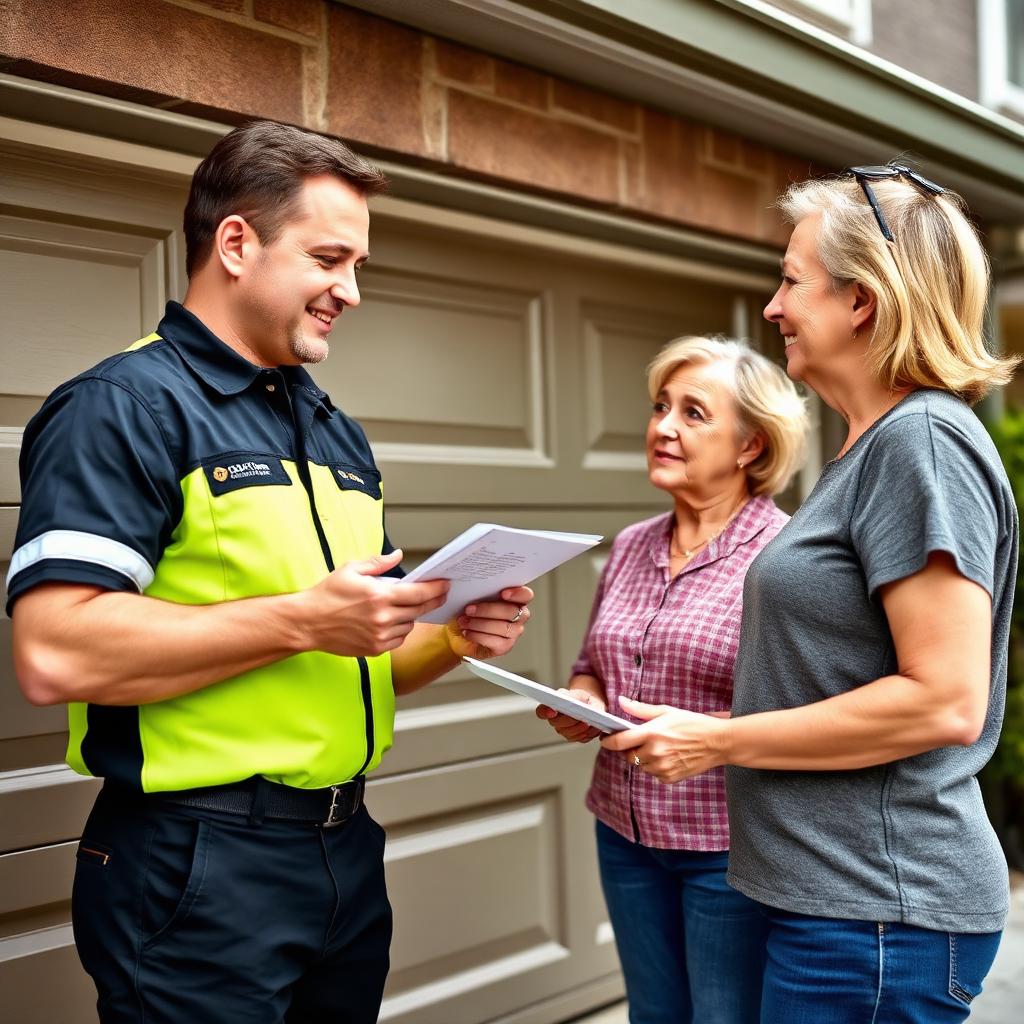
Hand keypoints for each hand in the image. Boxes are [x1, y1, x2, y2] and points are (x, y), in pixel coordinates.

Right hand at [301, 550, 449, 657]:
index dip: (436, 588)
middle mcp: (383, 617)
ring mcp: (380, 635)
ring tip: (404, 606)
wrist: (307, 623)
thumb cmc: (327, 594)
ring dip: (411, 615)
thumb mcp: (351, 569)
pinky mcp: (375, 649)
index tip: (445, 584)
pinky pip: (399, 639)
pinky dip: (400, 630)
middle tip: (440, 593)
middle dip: (433, 600)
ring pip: (409, 625)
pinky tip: (392, 621)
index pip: (419, 593)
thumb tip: (399, 555)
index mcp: (379, 595)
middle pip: (419, 609)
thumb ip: (378, 562)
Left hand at [445, 586, 533, 659]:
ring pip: (503, 627)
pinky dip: (478, 636)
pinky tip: (468, 632)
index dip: (518, 593)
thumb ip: (466, 586)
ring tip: (464, 621)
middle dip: (488, 610)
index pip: (526, 595)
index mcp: (513, 600)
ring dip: (480, 624)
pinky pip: (495, 641)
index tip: (503, 593)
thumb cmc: (467, 614)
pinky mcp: (504, 646)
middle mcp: (517, 616)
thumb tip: (454, 580)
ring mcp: (513, 633)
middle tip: (470, 609)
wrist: (457, 634)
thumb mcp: (468, 597)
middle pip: (513, 611)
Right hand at [536, 688, 604, 742]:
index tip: (553, 711)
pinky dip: (588, 733)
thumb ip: (573, 697)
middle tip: (580, 718)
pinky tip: (594, 727)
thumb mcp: (577, 693)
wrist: (591, 704)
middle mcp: (555, 721)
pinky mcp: (575, 737)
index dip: (545, 712)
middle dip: (569, 721)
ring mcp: (564, 731)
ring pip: (569, 734)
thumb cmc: (581, 698)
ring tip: (589, 724)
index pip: (541, 712)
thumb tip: (572, 703)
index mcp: (551, 708)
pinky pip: (580, 738)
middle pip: (558, 725)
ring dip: (580, 729)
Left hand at [600, 696, 729, 782]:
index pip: (619, 742)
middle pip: (628, 755)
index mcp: (651, 734)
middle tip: (642, 740)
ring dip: (643, 758)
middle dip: (630, 748)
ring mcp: (662, 768)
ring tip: (660, 747)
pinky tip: (669, 757)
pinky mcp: (669, 778)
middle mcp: (654, 753)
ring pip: (640, 766)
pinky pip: (653, 774)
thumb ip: (640, 709)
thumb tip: (621, 701)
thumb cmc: (693, 723)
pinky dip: (656, 767)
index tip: (605, 739)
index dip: (608, 741)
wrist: (717, 743)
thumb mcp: (666, 711)